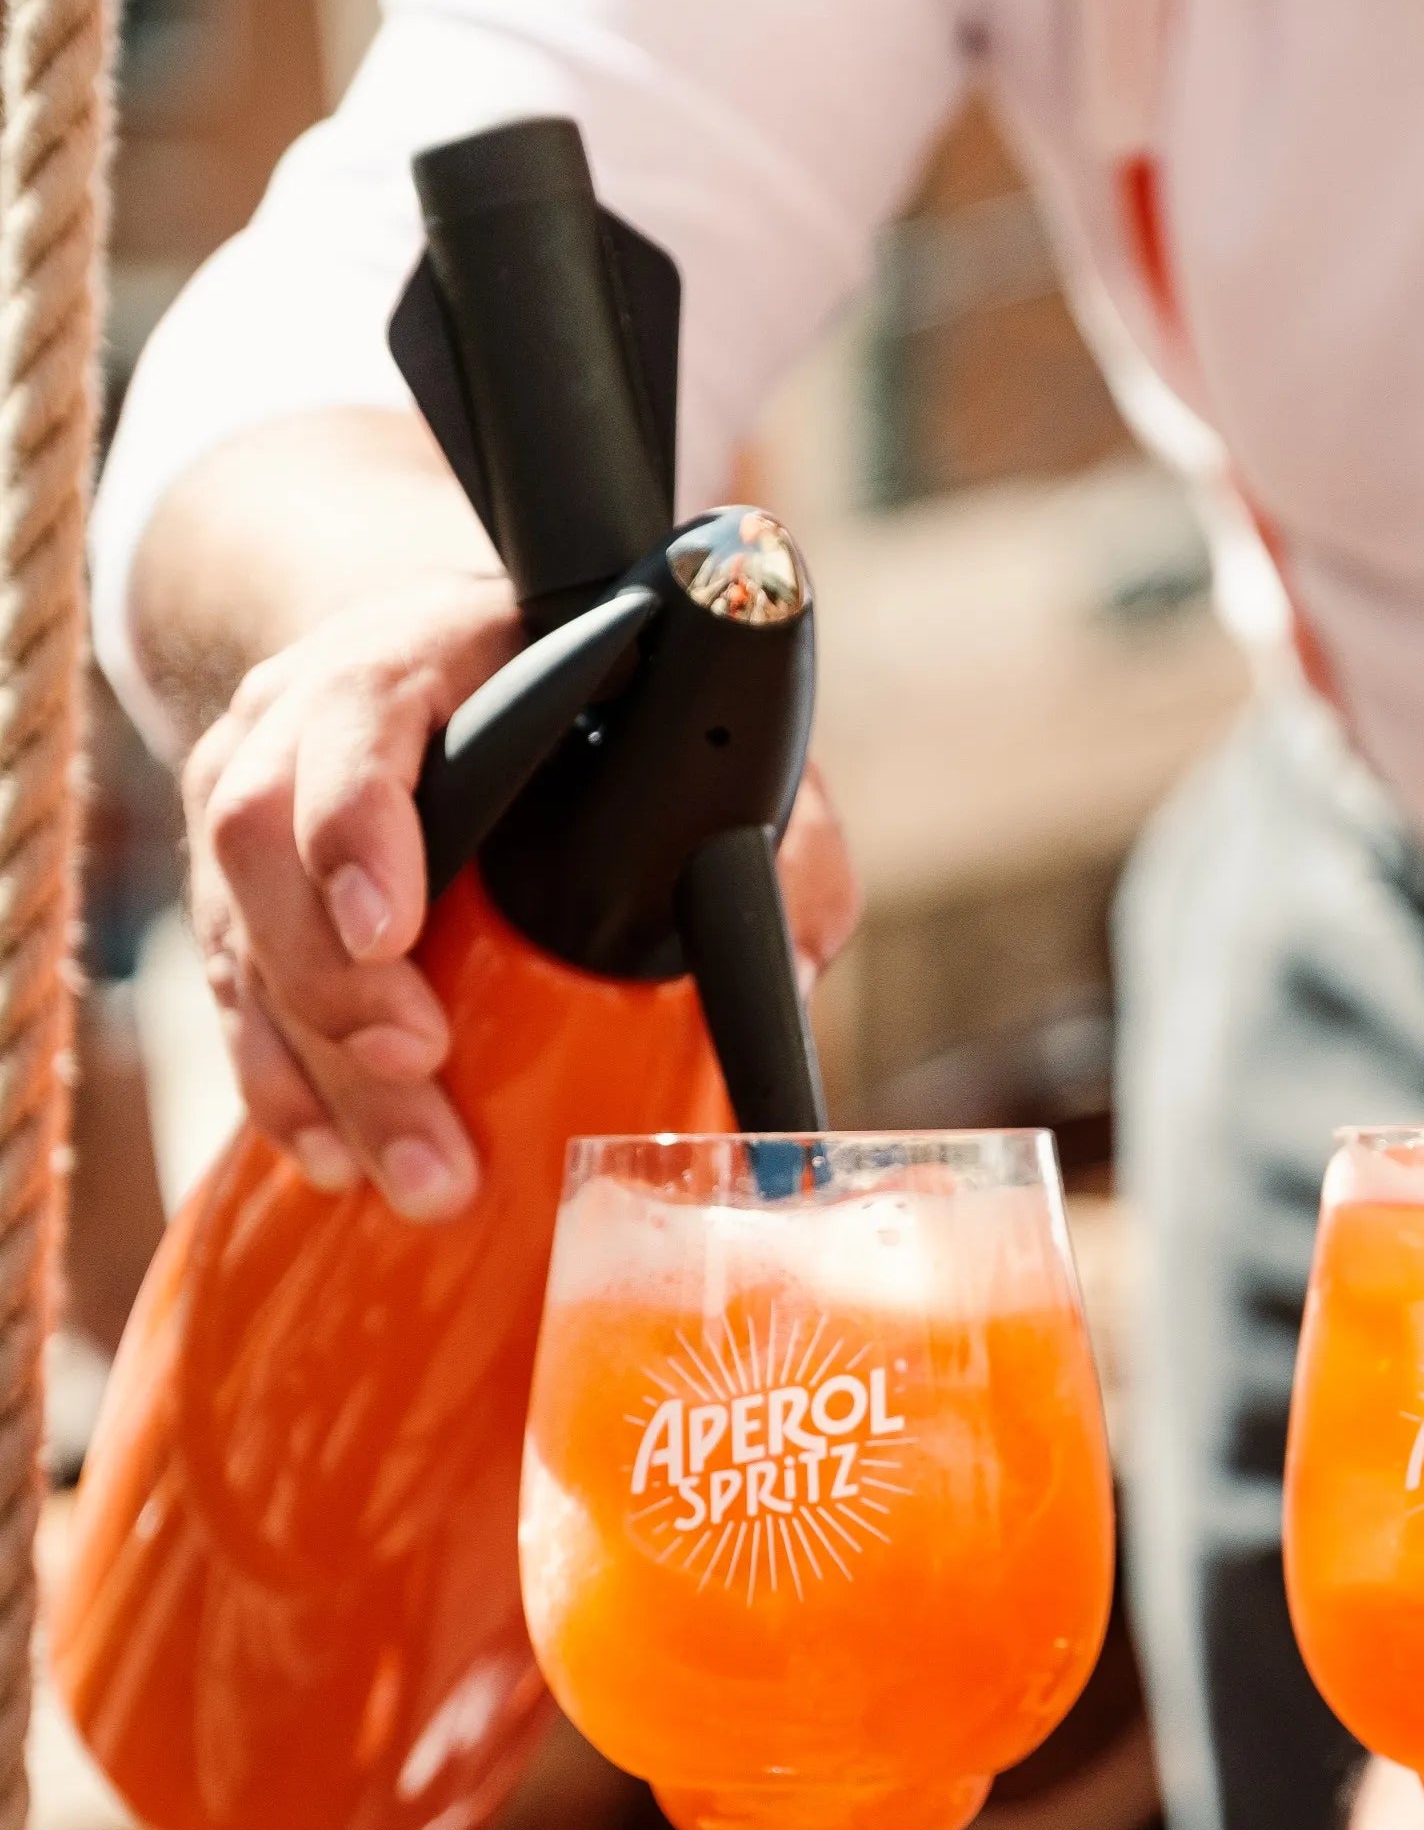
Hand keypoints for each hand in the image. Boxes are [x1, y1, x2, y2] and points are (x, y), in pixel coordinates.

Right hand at [184, 572, 858, 1218]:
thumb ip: (762, 832)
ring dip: (322, 1070)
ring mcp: (253, 801)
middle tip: (418, 1074)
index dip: (357, 827)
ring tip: (408, 1172)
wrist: (444, 663)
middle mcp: (308, 717)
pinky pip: (232, 996)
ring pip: (243, 937)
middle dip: (339, 988)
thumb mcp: (690, 732)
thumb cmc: (592, 708)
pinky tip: (339, 1157)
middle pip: (268, 847)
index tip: (390, 929)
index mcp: (421, 657)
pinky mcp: (239, 892)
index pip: (355, 724)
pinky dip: (284, 1087)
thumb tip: (784, 978)